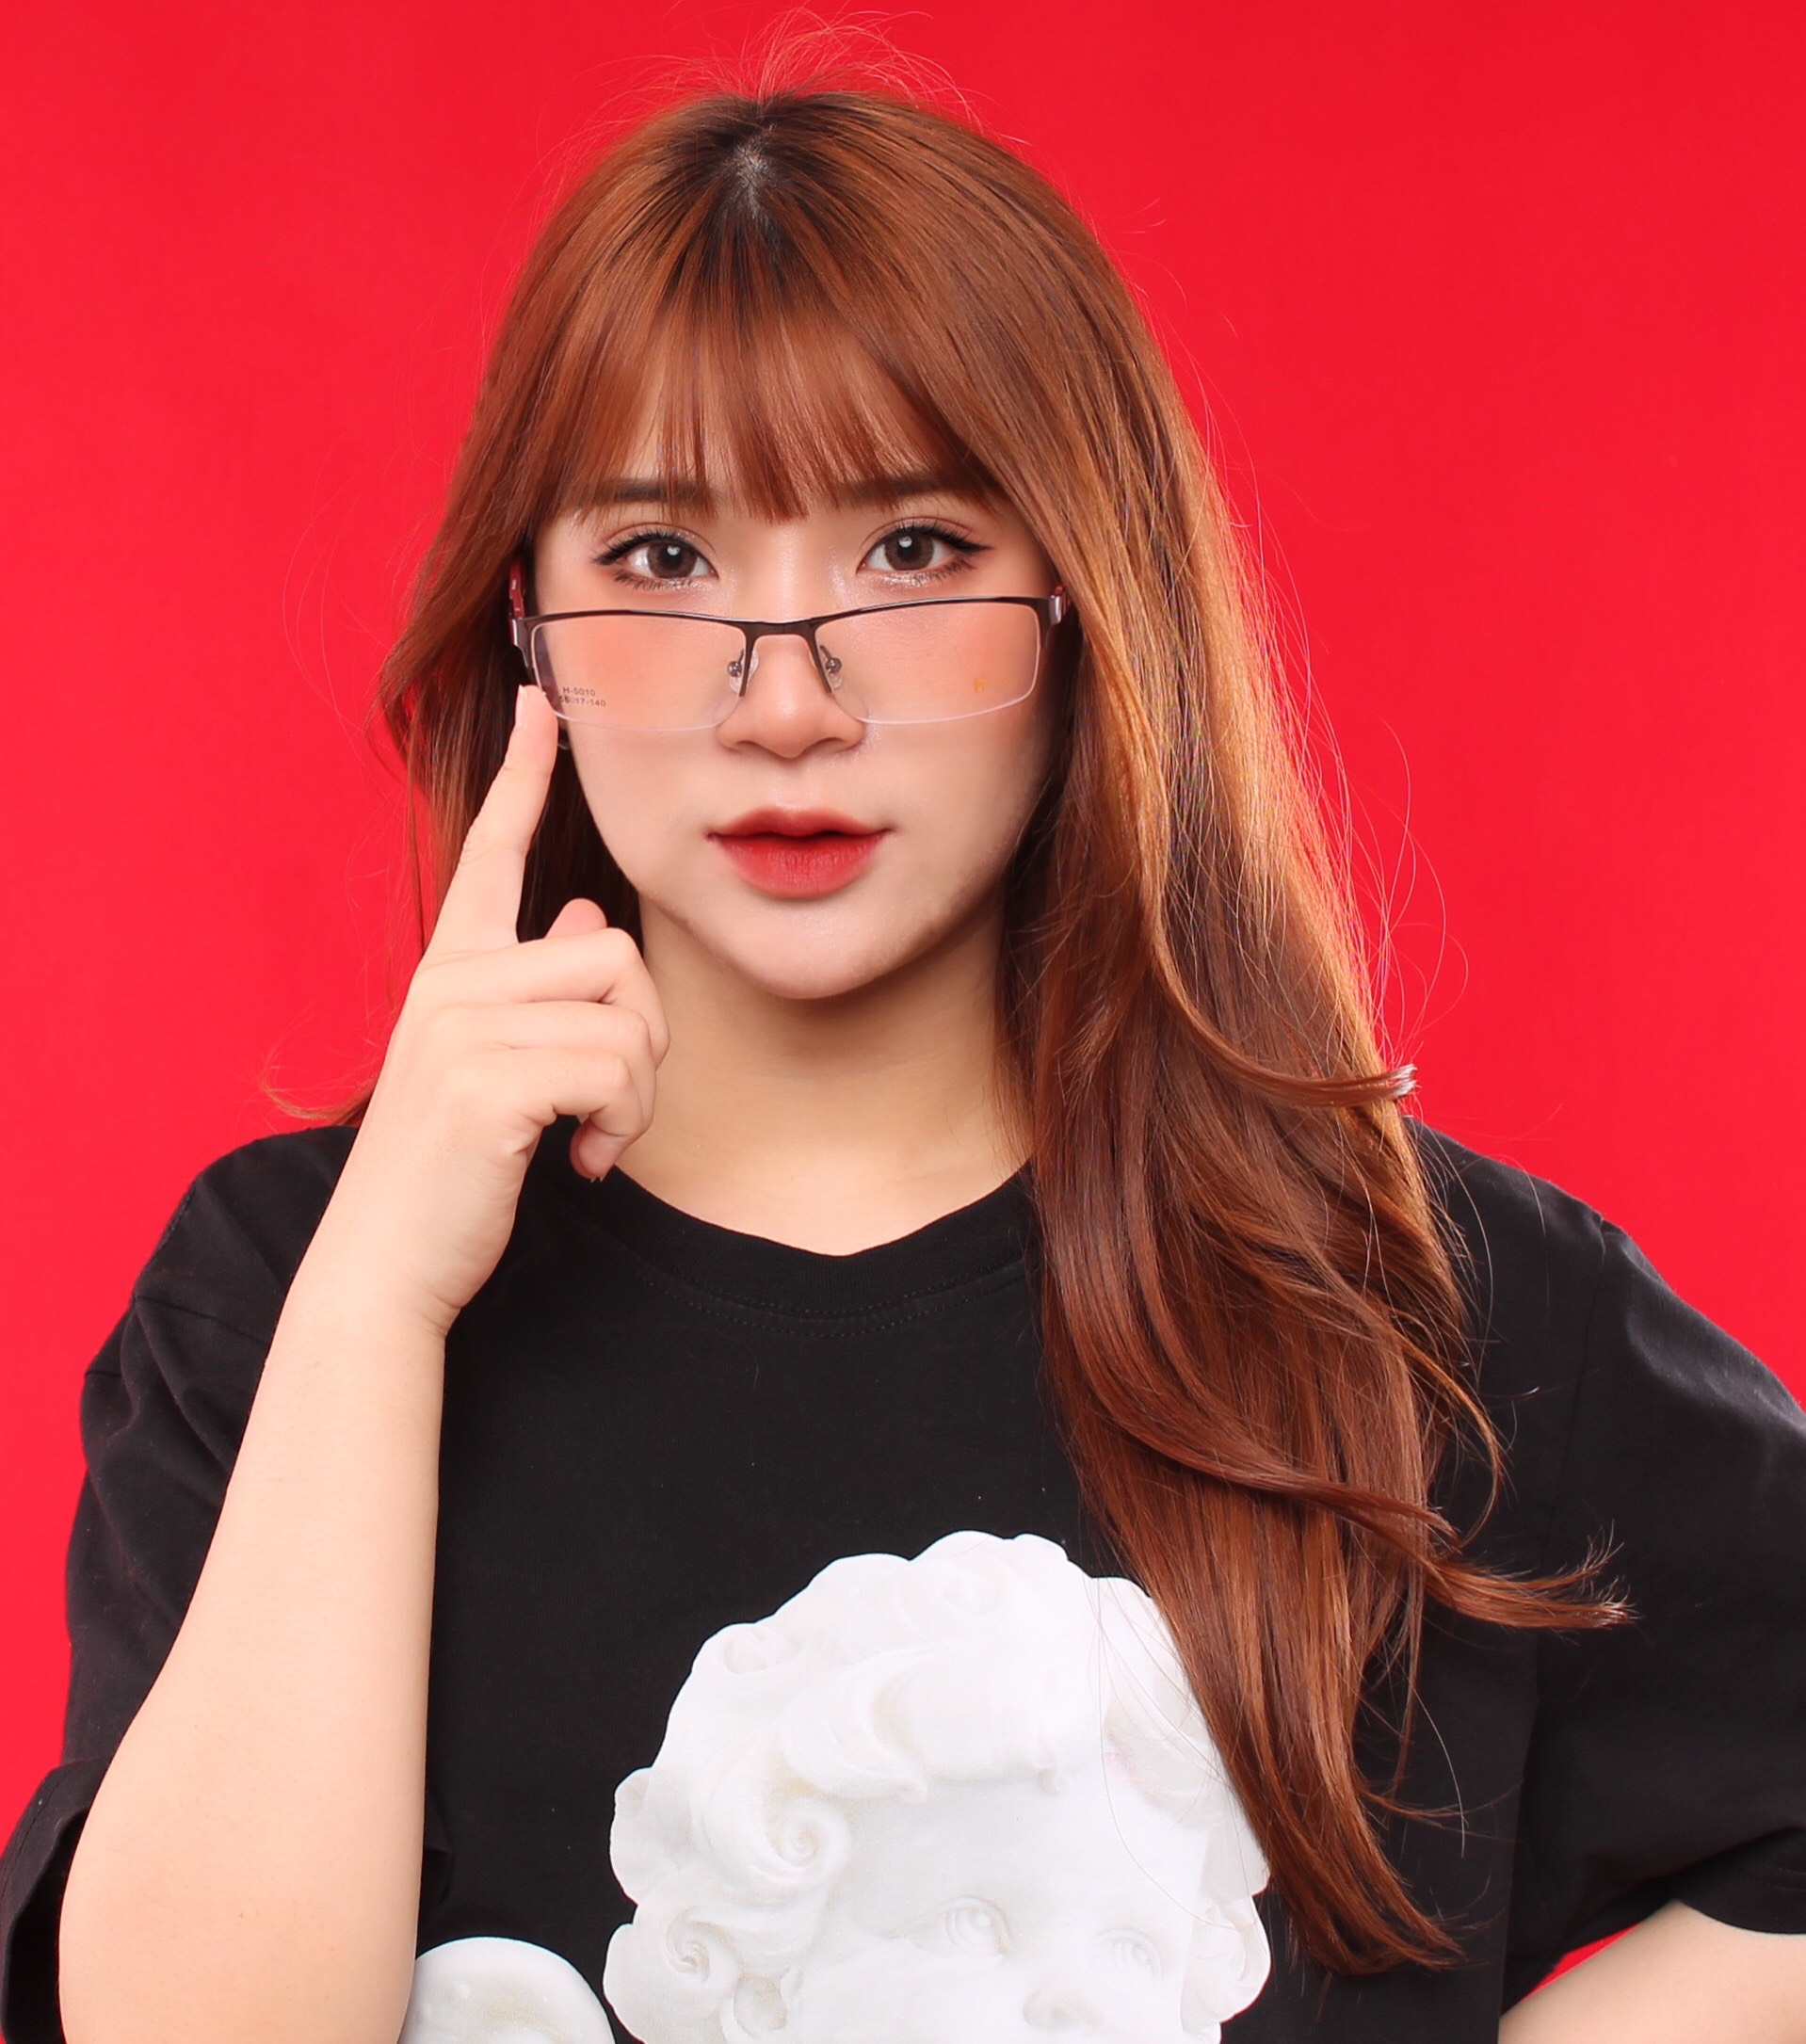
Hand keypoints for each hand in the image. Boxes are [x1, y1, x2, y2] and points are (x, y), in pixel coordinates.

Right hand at [307, 684, 666, 1335]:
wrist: (389, 1265)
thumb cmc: (450, 1172)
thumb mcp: (491, 1066)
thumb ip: (535, 989)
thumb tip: (590, 915)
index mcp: (451, 971)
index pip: (491, 852)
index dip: (523, 775)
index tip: (541, 703)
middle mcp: (451, 982)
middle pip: (617, 954)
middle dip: (644, 1037)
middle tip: (608, 1105)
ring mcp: (464, 1027)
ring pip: (627, 1014)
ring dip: (635, 1092)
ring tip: (589, 1137)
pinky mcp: (490, 1081)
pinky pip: (618, 1069)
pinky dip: (623, 1126)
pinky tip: (582, 1163)